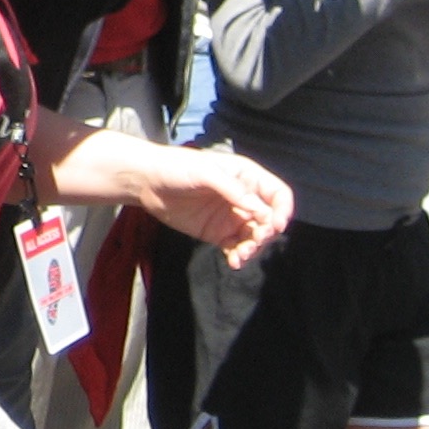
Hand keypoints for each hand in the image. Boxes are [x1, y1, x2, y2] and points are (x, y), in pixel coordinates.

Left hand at [130, 143, 291, 269]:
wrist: (146, 182)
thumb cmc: (176, 167)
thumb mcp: (205, 172)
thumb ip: (234, 190)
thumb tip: (260, 210)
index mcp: (247, 177)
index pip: (278, 194)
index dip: (282, 210)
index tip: (275, 225)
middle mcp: (244, 198)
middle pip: (270, 219)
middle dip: (267, 232)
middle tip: (254, 240)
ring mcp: (232, 217)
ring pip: (255, 237)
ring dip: (254, 247)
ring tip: (241, 254)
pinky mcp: (218, 233)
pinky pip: (236, 247)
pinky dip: (239, 255)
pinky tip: (234, 261)